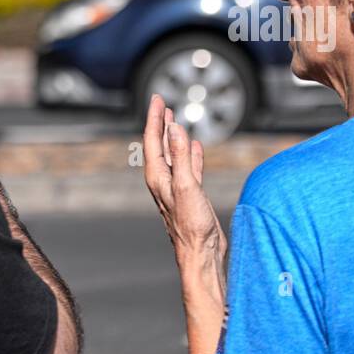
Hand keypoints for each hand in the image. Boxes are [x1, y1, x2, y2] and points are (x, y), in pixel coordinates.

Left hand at [142, 93, 225, 266]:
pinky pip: (188, 166)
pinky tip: (194, 146)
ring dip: (174, 136)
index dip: (155, 118)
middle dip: (161, 123)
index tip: (158, 99)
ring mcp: (177, 187)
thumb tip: (175, 128)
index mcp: (157, 176)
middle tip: (162, 104)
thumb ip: (180, 157)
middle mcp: (164, 180)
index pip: (153, 139)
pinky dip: (190, 153)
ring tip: (174, 120)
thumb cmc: (191, 226)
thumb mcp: (186, 186)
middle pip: (159, 144)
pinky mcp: (191, 194)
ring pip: (173, 154)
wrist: (201, 254)